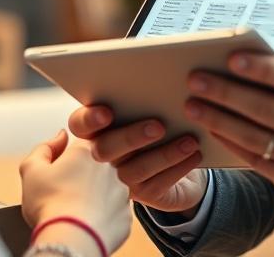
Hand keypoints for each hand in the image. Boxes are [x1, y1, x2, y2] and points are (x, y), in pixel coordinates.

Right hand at [20, 129, 131, 253]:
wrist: (69, 240)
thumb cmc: (49, 204)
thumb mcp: (32, 169)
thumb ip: (45, 147)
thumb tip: (61, 136)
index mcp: (89, 149)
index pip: (83, 144)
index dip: (70, 159)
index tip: (62, 172)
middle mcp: (112, 166)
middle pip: (98, 166)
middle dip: (86, 176)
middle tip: (68, 192)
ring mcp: (123, 191)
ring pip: (109, 189)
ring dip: (97, 196)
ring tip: (78, 210)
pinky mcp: (127, 216)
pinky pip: (115, 212)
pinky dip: (103, 217)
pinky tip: (89, 222)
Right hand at [69, 105, 208, 214]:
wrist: (178, 161)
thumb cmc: (158, 122)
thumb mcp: (148, 106)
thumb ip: (140, 97)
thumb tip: (154, 80)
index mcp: (96, 128)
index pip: (78, 124)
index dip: (89, 119)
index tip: (107, 112)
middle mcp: (102, 154)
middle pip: (104, 149)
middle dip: (131, 137)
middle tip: (159, 126)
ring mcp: (119, 177)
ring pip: (135, 170)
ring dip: (165, 154)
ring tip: (189, 141)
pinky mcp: (143, 194)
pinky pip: (157, 184)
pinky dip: (178, 168)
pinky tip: (194, 154)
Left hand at [184, 28, 273, 206]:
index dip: (261, 69)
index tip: (232, 57)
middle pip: (265, 109)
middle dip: (225, 92)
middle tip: (196, 79)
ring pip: (254, 138)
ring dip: (219, 119)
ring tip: (194, 104)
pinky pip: (257, 162)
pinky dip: (232, 145)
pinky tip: (214, 128)